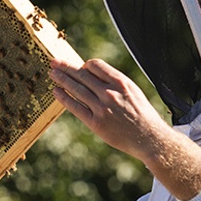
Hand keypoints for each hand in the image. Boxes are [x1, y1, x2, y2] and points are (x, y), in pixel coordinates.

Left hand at [50, 57, 200, 200]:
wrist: (149, 138)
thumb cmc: (142, 115)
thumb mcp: (133, 92)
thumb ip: (115, 83)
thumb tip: (95, 74)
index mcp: (121, 82)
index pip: (96, 65)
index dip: (85, 64)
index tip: (80, 67)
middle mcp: (110, 93)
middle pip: (82, 75)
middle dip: (66, 67)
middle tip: (54, 62)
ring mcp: (102, 108)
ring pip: (77, 89)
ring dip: (62, 79)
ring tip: (52, 73)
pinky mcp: (96, 122)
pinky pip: (76, 107)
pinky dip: (64, 98)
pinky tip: (57, 92)